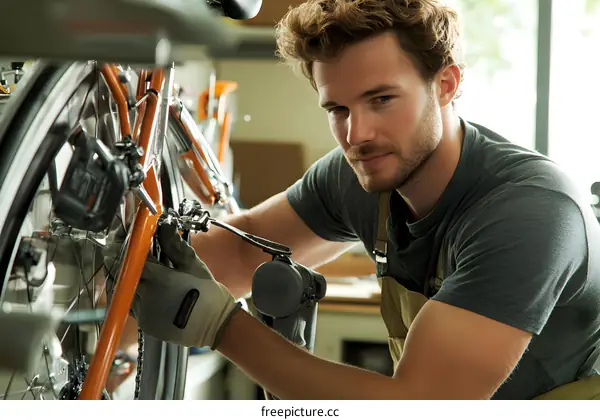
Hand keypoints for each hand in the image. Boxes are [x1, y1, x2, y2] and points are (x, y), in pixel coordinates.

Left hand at [103, 216, 240, 349]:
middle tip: (123, 246)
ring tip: (133, 265)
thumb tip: (164, 227)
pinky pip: (130, 304)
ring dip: (124, 275)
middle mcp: (147, 297)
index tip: (122, 234)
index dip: (123, 243)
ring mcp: (144, 313)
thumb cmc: (209, 297)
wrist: (216, 327)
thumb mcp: (194, 267)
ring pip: (122, 289)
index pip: (130, 257)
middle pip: (120, 273)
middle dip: (118, 257)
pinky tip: (143, 286)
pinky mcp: (145, 324)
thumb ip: (175, 247)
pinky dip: (131, 292)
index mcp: (159, 279)